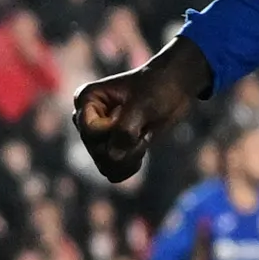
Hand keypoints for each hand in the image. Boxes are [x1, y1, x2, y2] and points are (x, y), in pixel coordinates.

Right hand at [69, 39, 211, 187]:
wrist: (173, 87)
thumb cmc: (156, 87)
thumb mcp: (143, 104)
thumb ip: (125, 130)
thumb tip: (113, 157)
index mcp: (86, 100)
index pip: (91, 132)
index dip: (114, 132)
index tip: (135, 116)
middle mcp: (86, 119)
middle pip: (96, 151)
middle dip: (126, 146)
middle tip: (144, 128)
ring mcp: (98, 136)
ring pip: (104, 165)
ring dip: (130, 157)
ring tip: (144, 137)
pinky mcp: (111, 148)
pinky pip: (113, 172)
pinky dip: (130, 165)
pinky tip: (142, 146)